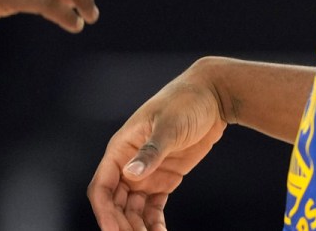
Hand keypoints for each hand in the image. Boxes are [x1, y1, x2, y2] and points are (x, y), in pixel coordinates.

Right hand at [88, 66, 227, 230]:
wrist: (213, 97)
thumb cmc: (186, 102)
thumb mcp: (169, 126)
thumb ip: (150, 151)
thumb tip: (131, 173)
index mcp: (121, 148)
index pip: (102, 186)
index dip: (105, 212)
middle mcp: (129, 163)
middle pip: (116, 203)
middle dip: (123, 225)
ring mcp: (147, 172)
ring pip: (133, 209)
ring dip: (137, 228)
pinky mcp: (165, 178)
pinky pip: (153, 208)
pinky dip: (154, 224)